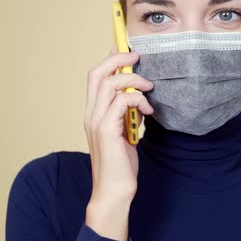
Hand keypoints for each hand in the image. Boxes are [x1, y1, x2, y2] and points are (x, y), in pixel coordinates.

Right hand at [83, 47, 153, 240]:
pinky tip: (148, 112)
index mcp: (93, 112)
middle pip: (97, 72)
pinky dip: (138, 100)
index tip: (126, 49)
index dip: (109, 58)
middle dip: (118, 58)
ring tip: (149, 89)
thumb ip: (125, 113)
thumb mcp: (124, 132)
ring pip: (110, 83)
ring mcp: (96, 121)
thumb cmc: (120, 164)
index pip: (95, 76)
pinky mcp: (107, 130)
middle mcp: (91, 113)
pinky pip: (122, 101)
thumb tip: (137, 95)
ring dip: (134, 80)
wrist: (114, 191)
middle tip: (137, 57)